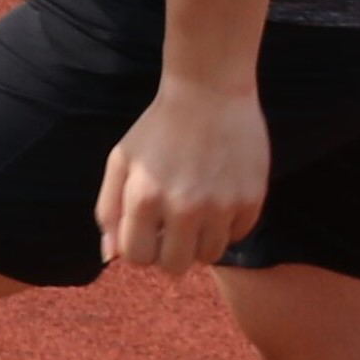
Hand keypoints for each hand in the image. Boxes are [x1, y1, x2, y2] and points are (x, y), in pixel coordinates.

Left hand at [96, 81, 270, 272]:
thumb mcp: (121, 160)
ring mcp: (220, 206)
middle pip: (175, 266)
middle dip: (169, 253)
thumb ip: (109, 210)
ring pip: (208, 256)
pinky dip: (227, 225)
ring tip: (197, 211)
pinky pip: (237, 235)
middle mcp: (183, 207)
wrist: (210, 92)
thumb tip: (111, 256)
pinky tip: (219, 196)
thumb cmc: (159, 128)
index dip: (140, 248)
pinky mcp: (251, 200)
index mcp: (144, 197)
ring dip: (200, 242)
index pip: (138, 257)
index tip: (147, 232)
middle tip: (173, 229)